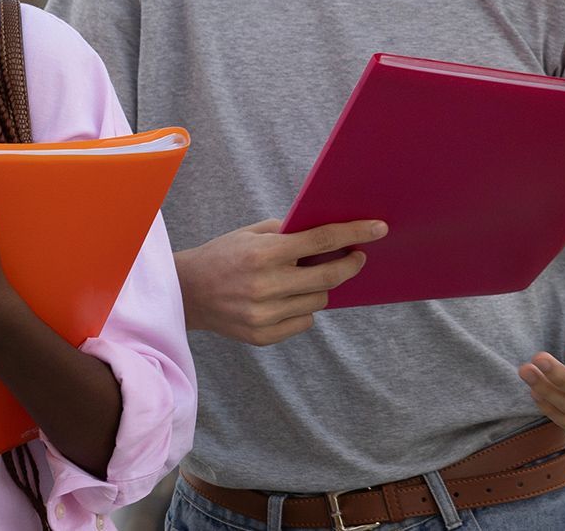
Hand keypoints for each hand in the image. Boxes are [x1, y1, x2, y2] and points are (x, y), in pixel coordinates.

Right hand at [175, 217, 385, 345]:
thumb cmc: (223, 255)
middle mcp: (265, 285)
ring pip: (317, 301)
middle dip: (350, 265)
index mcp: (263, 253)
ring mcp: (264, 315)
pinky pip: (303, 322)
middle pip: (328, 277)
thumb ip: (287, 232)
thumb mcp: (250, 233)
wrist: (185, 293)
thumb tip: (329, 235)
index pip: (321, 241)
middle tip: (358, 257)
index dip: (354, 234)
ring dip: (319, 287)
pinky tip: (286, 299)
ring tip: (302, 278)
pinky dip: (302, 309)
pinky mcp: (262, 336)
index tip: (378, 229)